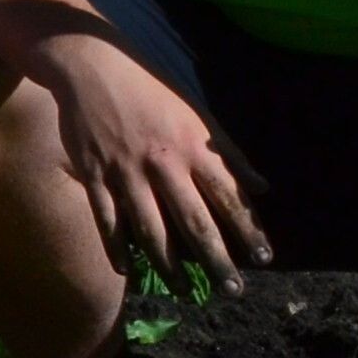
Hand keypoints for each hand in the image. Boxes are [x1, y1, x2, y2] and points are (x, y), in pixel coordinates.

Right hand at [39, 27, 265, 293]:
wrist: (93, 67)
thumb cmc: (152, 91)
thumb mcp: (197, 113)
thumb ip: (229, 153)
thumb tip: (263, 186)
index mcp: (192, 146)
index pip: (228, 195)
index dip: (248, 228)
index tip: (264, 258)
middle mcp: (162, 163)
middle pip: (194, 222)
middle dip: (216, 259)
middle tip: (232, 290)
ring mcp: (125, 171)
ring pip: (151, 229)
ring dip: (170, 265)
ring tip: (186, 291)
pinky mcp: (95, 175)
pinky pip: (107, 220)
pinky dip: (118, 247)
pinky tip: (130, 270)